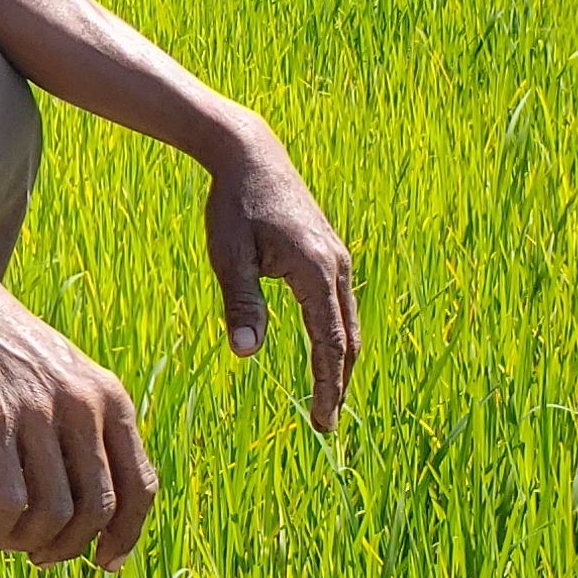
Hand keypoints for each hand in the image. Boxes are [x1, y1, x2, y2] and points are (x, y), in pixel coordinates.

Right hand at [0, 266, 158, 569]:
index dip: (127, 536)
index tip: (104, 563)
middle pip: (98, 510)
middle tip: (39, 557)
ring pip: (54, 514)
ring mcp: (38, 413)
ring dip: (28, 542)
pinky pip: (8, 501)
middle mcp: (84, 406)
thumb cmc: (4, 351)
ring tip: (4, 538)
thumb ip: (85, 432)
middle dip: (70, 548)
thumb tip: (97, 513)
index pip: (140, 488)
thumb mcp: (64, 381)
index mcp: (110, 399)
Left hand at [205, 119, 358, 429]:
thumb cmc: (232, 206)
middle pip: (348, 338)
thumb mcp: (228, 256)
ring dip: (341, 361)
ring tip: (328, 397)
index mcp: (314, 270)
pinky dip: (337, 335)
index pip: (329, 343)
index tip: (323, 422)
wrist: (250, 155)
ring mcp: (338, 258)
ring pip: (348, 322)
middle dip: (340, 383)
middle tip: (326, 422)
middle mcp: (336, 266)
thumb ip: (241, 304)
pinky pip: (341, 304)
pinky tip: (324, 351)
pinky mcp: (330, 253)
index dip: (328, 386)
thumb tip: (247, 354)